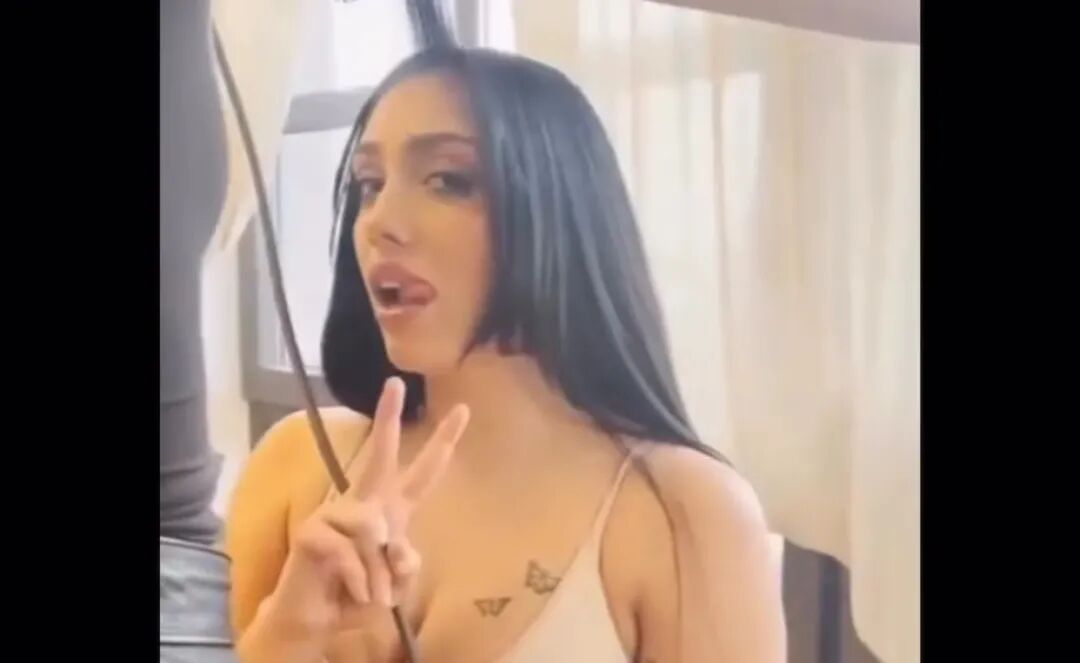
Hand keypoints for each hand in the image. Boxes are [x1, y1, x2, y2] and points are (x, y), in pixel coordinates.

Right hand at [261, 377, 468, 639]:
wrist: (317, 619)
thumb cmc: (359, 592)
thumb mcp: (395, 580)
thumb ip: (403, 559)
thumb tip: (385, 538)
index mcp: (391, 511)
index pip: (422, 474)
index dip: (443, 444)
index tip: (462, 409)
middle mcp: (363, 503)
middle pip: (380, 457)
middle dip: (387, 419)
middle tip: (394, 384)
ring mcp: (333, 514)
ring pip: (372, 532)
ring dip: (378, 575)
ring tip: (370, 592)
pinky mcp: (312, 533)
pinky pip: (351, 555)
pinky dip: (360, 582)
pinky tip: (354, 592)